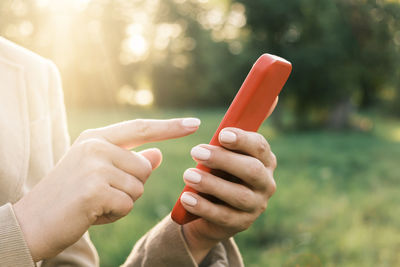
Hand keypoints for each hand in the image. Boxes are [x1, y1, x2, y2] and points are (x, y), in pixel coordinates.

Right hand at [13, 118, 199, 260]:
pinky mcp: (95, 189)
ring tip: (94, 202)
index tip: (195, 123)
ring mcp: (94, 166)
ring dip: (122, 201)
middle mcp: (95, 146)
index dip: (170, 127)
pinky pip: (128, 204)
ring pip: (139, 187)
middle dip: (131, 186)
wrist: (31, 222)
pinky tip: (91, 212)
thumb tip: (158, 154)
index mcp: (96, 138)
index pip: (141, 128)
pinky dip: (115, 214)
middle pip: (144, 167)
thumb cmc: (69, 197)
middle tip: (100, 193)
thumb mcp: (99, 172)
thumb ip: (129, 161)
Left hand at [180, 128, 276, 262]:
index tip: (221, 134)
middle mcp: (266, 183)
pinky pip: (224, 216)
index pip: (260, 147)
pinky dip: (203, 207)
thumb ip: (223, 143)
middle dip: (223, 160)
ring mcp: (256, 205)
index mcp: (264, 161)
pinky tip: (186, 198)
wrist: (211, 211)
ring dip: (211, 184)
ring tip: (187, 175)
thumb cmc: (218, 174)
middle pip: (252, 170)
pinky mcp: (242, 224)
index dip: (242, 140)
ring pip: (238, 195)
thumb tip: (227, 118)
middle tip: (196, 152)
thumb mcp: (222, 157)